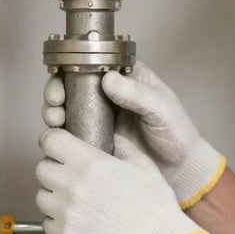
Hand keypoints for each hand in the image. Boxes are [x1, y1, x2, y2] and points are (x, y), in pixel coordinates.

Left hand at [36, 127, 211, 233]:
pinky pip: (47, 224)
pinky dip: (58, 223)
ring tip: (75, 202)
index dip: (55, 142)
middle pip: (42, 168)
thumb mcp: (144, 165)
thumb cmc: (155, 207)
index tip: (60, 147)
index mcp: (90, 163)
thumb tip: (112, 138)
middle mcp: (72, 185)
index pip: (51, 141)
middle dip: (54, 169)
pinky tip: (77, 222)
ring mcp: (65, 213)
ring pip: (41, 197)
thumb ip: (123, 146)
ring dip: (54, 197)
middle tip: (70, 176)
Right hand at [42, 62, 225, 208]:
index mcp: (127, 77)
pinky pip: (72, 133)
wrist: (180, 170)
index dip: (72, 69)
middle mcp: (110, 94)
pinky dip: (61, 134)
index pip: (94, 64)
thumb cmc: (177, 134)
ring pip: (68, 108)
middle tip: (54, 103)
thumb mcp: (162, 110)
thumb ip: (138, 94)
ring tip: (54, 121)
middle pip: (73, 85)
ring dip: (54, 111)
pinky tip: (56, 138)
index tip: (62, 81)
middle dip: (56, 91)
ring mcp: (100, 117)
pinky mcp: (95, 139)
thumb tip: (108, 79)